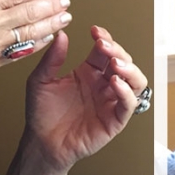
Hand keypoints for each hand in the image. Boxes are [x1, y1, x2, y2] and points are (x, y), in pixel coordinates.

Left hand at [21, 26, 145, 173]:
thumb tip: (61, 35)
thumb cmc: (41, 114)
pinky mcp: (114, 120)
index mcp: (88, 73)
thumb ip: (51, 59)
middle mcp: (102, 85)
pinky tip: (114, 83)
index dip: (105, 38)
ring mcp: (110, 102)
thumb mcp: (40, 81)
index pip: (105, 50)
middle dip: (117, 50)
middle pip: (123, 62)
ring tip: (115, 63)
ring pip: (135, 81)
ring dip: (130, 69)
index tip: (95, 31)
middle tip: (104, 45)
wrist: (40, 142)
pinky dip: (126, 93)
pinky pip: (129, 105)